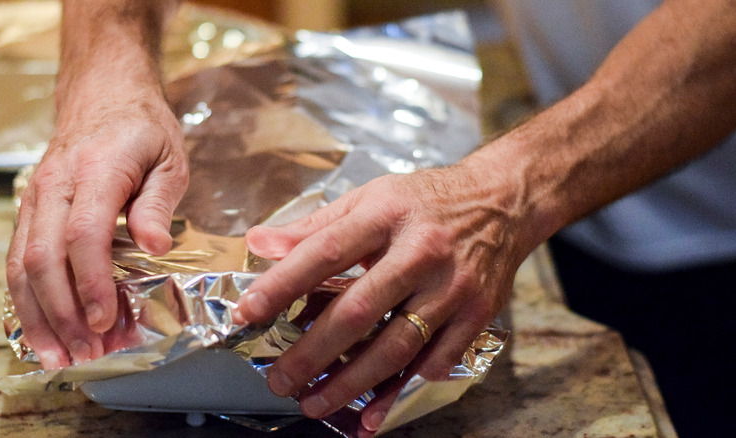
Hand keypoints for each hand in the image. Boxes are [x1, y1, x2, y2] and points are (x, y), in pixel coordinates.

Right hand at [6, 86, 188, 368]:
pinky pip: (17, 257)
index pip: (83, 234)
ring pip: (21, 263)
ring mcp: (36, 197)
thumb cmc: (143, 127)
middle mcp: (55, 186)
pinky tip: (40, 329)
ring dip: (38, 315)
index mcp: (96, 171)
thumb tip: (155, 247)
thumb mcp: (169, 158)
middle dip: (63, 312)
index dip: (91, 282)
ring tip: (59, 356)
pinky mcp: (31, 209)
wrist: (103, 92)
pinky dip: (27, 298)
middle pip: (43, 257)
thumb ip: (158, 203)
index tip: (107, 320)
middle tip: (87, 353)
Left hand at [237, 152, 535, 433]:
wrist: (503, 202)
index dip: (282, 285)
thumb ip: (315, 225)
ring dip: (352, 383)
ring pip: (396, 345)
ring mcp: (452, 287)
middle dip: (313, 352)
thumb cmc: (426, 201)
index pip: (325, 252)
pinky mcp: (476, 314)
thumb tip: (260, 243)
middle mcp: (421, 252)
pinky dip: (401, 390)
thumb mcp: (369, 197)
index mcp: (386, 215)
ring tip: (315, 403)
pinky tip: (371, 413)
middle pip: (359, 310)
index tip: (247, 312)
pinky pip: (435, 361)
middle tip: (279, 379)